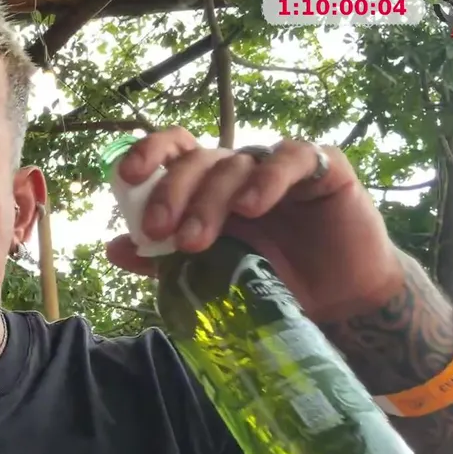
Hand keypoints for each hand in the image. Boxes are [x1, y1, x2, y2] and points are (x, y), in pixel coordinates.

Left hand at [105, 128, 403, 320]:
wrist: (340, 303)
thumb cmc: (274, 283)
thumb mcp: (211, 275)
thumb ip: (162, 260)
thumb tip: (112, 248)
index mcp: (210, 186)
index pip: (175, 150)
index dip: (148, 154)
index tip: (126, 178)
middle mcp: (241, 170)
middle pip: (197, 160)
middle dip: (172, 194)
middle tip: (159, 231)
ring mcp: (281, 166)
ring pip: (236, 163)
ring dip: (211, 199)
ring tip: (199, 240)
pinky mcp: (326, 168)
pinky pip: (292, 159)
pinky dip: (268, 179)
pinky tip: (253, 206)